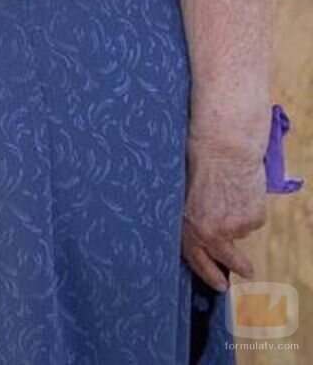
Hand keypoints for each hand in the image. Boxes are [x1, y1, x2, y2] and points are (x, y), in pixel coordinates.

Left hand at [183, 138, 265, 290]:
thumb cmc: (197, 164)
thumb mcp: (182, 195)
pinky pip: (252, 219)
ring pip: (239, 232)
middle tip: (246, 272)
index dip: (207, 273)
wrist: (222, 149)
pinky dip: (248, 209)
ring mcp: (234, 228)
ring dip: (237, 221)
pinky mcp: (253, 219)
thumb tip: (195, 235)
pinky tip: (240, 191)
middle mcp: (210, 233)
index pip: (196, 258)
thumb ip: (189, 217)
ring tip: (229, 196)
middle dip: (237, 266)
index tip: (219, 285)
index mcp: (187, 227)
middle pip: (226, 258)